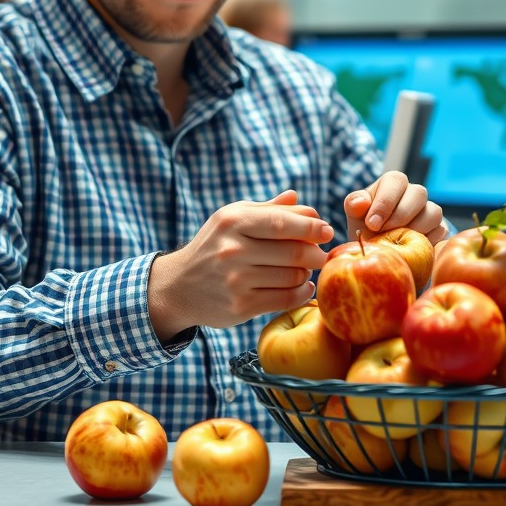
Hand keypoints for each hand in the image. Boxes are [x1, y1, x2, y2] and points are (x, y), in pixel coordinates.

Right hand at [148, 190, 333, 341]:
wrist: (178, 286)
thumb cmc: (214, 246)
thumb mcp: (233, 219)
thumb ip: (268, 210)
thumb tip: (299, 199)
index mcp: (233, 221)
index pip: (282, 223)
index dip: (310, 228)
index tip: (327, 230)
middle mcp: (233, 249)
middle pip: (292, 252)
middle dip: (314, 253)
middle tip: (321, 254)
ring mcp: (236, 280)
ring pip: (292, 276)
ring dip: (306, 273)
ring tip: (304, 270)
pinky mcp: (240, 306)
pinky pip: (285, 299)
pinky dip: (302, 293)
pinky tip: (302, 286)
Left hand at [343, 171, 446, 243]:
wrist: (381, 250)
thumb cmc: (366, 227)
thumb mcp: (355, 216)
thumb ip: (354, 204)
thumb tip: (361, 202)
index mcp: (393, 183)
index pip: (395, 180)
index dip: (385, 202)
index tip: (372, 224)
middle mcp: (414, 193)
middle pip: (418, 194)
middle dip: (400, 216)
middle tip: (383, 234)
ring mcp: (429, 210)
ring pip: (433, 213)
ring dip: (415, 230)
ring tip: (397, 243)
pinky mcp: (440, 229)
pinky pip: (440, 232)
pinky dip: (426, 242)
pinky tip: (411, 250)